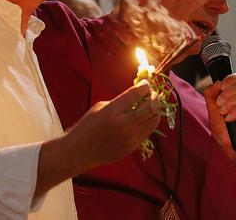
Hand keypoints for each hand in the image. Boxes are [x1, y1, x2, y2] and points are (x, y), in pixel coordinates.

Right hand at [36, 82, 160, 196]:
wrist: (79, 152)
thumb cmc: (87, 126)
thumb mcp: (100, 108)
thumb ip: (119, 102)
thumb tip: (137, 96)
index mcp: (113, 111)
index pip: (136, 94)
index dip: (144, 86)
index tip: (145, 84)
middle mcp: (124, 124)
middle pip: (151, 107)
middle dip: (154, 97)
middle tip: (151, 94)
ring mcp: (130, 137)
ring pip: (154, 120)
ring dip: (155, 109)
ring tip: (150, 105)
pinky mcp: (133, 146)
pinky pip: (148, 131)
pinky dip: (150, 121)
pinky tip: (145, 117)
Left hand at [204, 72, 235, 165]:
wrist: (224, 142)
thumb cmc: (221, 125)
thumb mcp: (211, 106)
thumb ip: (211, 92)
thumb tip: (218, 83)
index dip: (230, 81)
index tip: (221, 89)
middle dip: (227, 95)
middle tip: (220, 105)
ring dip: (230, 104)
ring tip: (223, 112)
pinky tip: (230, 118)